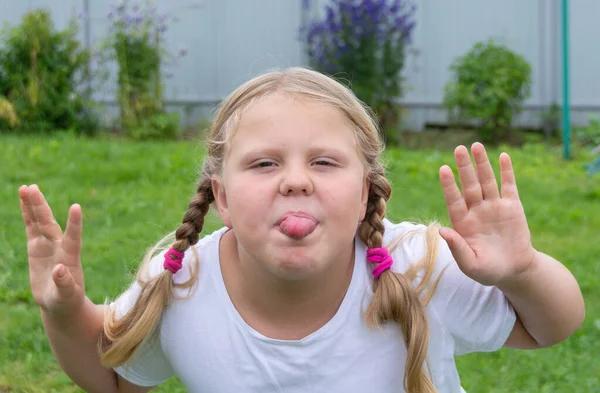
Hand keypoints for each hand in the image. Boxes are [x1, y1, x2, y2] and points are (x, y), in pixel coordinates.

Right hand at [19, 185, 85, 317]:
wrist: (61, 301)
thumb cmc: (67, 300)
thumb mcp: (67, 295)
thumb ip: (65, 283)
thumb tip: (60, 270)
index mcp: (70, 257)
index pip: (73, 237)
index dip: (74, 223)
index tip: (76, 207)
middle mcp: (60, 246)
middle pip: (50, 223)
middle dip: (41, 207)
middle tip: (33, 188)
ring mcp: (48, 244)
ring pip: (40, 221)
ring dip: (33, 205)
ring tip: (27, 187)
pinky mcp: (36, 247)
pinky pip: (31, 226)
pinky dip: (27, 214)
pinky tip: (24, 199)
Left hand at [438, 143, 535, 286]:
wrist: (514, 270)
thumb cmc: (488, 270)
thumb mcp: (471, 264)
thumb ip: (457, 248)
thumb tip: (442, 230)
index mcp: (463, 223)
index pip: (454, 200)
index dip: (449, 185)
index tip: (444, 169)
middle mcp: (476, 211)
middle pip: (469, 185)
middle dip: (465, 167)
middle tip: (459, 148)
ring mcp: (494, 207)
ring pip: (487, 181)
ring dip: (482, 164)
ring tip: (476, 145)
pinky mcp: (512, 207)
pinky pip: (508, 186)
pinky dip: (506, 171)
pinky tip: (502, 156)